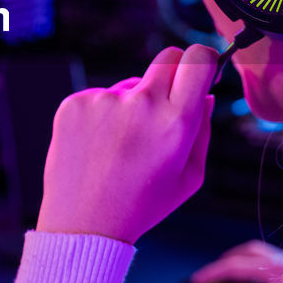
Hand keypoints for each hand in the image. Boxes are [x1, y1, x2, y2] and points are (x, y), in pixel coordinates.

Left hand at [36, 45, 217, 244]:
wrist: (83, 224)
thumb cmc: (140, 205)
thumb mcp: (188, 178)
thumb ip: (203, 132)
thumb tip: (206, 96)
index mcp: (176, 123)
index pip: (199, 59)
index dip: (202, 61)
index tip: (200, 72)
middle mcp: (141, 104)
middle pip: (167, 57)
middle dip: (172, 73)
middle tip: (163, 105)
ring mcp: (104, 101)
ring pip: (130, 85)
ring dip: (131, 105)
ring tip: (120, 147)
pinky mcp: (75, 103)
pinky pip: (99, 97)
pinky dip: (101, 115)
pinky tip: (97, 146)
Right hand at [189, 239, 282, 282]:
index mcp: (274, 271)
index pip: (235, 267)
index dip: (212, 275)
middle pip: (246, 252)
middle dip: (224, 263)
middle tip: (208, 277)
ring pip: (259, 252)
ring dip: (240, 260)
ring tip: (227, 274)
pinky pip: (271, 258)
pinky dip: (256, 265)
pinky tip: (254, 280)